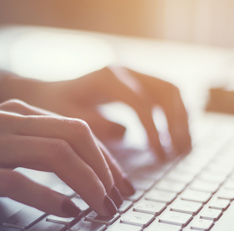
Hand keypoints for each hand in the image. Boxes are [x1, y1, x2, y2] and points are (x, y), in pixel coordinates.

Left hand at [0, 66, 191, 157]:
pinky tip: (177, 138)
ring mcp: (134, 75)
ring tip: (184, 148)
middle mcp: (125, 71)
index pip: (141, 103)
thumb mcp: (68, 119)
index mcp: (107, 78)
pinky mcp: (138, 84)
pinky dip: (175, 116)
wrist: (48, 95)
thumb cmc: (55, 109)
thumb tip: (125, 133)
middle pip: (165, 91)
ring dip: (181, 119)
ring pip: (171, 92)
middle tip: (180, 153)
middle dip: (176, 123)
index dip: (154, 130)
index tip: (160, 156)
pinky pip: (165, 96)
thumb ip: (95, 125)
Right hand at [0, 100, 133, 215]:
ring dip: (88, 185)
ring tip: (100, 209)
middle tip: (117, 201)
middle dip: (105, 172)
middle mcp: (8, 122)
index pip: (78, 131)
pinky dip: (50, 198)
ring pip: (56, 156)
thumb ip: (32, 142)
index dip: (106, 160)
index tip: (119, 186)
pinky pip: (20, 182)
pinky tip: (67, 211)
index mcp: (19, 113)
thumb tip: (76, 165)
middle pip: (76, 138)